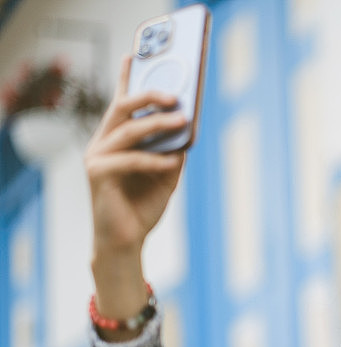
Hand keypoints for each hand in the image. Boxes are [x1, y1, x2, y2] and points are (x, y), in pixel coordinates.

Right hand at [85, 55, 187, 253]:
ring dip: (156, 124)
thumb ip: (172, 153)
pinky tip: (172, 162)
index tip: (133, 55)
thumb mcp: (165, 176)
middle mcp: (102, 142)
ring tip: (182, 120)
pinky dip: (153, 160)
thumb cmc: (143, 207)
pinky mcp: (98, 174)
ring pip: (128, 131)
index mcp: (116, 139)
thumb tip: (187, 132)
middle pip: (122, 108)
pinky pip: (130, 160)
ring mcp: (97, 157)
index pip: (120, 104)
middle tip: (174, 95)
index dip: (126, 79)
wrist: (126, 241)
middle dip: (148, 96)